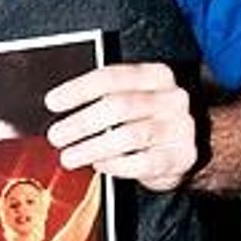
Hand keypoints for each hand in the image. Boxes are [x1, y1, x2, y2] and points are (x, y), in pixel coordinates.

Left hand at [44, 62, 196, 192]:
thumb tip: (59, 106)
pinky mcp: (180, 157)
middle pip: (118, 106)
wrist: (187, 146)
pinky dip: (114, 165)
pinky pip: (141, 162)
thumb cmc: (149, 119)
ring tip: (70, 157)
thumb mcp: (132, 98)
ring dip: (91, 148)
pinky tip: (99, 165)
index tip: (53, 102)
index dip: (77, 89)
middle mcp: (171, 98)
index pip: (111, 77)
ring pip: (127, 136)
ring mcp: (179, 128)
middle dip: (80, 123)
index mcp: (156, 75)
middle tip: (57, 136)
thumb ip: (103, 97)